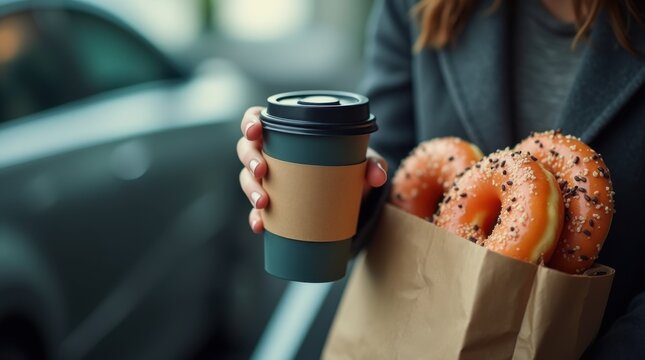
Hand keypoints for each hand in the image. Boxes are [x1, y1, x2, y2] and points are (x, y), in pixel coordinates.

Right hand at [237, 107, 387, 233]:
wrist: (349, 196)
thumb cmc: (347, 166)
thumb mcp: (361, 160)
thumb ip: (372, 163)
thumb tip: (378, 176)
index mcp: (285, 133)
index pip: (258, 118)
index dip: (250, 122)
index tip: (255, 131)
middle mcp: (271, 153)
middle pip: (246, 149)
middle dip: (250, 159)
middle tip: (263, 171)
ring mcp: (268, 179)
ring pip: (247, 179)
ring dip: (250, 190)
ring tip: (263, 203)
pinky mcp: (272, 204)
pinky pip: (256, 210)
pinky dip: (256, 219)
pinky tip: (260, 226)